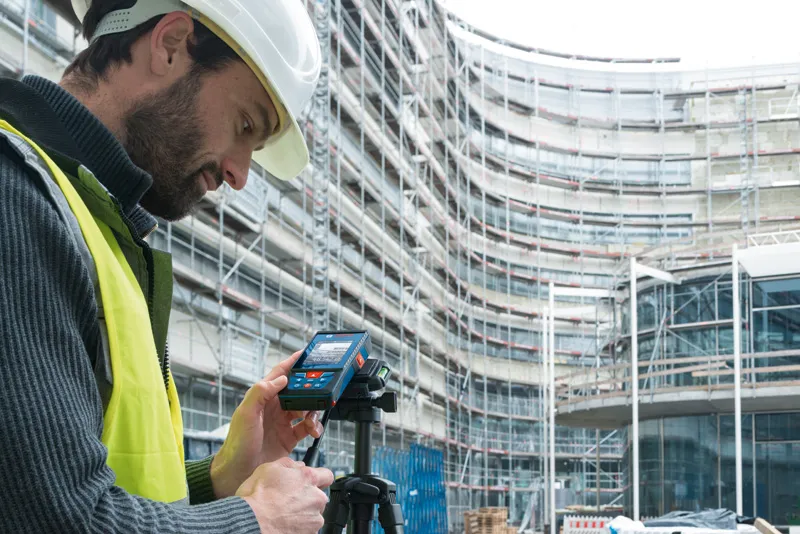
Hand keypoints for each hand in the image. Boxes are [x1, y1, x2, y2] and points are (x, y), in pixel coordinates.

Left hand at [210, 351, 324, 498]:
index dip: (293, 362)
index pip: (280, 373)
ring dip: (314, 412)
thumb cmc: (237, 444)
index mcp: (263, 397)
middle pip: (298, 391)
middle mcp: (274, 408)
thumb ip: (261, 392)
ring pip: (306, 409)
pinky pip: (307, 427)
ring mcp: (282, 423)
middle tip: (321, 392)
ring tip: (313, 421)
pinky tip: (314, 432)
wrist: (238, 473)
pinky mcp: (289, 438)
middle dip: (311, 390)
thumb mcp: (246, 414)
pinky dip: (314, 428)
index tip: (307, 354)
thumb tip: (282, 379)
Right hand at [236, 457, 332, 533]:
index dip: (319, 478)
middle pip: (319, 496)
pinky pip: (308, 529)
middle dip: (307, 498)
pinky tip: (285, 524)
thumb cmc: (257, 498)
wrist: (251, 523)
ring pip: (313, 514)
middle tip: (289, 501)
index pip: (327, 475)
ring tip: (284, 515)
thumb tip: (298, 465)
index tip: (311, 483)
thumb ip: (289, 464)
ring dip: (303, 514)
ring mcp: (314, 519)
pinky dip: (299, 528)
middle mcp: (316, 498)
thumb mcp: (268, 469)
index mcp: (309, 479)